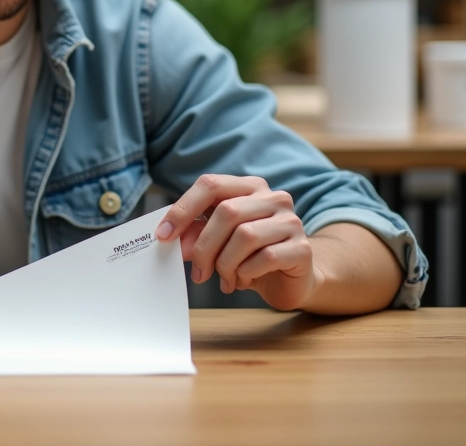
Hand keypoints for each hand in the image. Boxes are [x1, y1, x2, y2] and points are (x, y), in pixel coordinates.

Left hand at [153, 174, 322, 310]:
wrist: (292, 279)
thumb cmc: (251, 255)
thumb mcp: (219, 241)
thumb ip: (196, 234)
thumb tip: (171, 240)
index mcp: (249, 188)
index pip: (210, 184)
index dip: (183, 209)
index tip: (163, 235)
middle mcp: (273, 198)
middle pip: (226, 212)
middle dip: (204, 246)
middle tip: (198, 272)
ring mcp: (290, 221)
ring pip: (245, 235)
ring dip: (226, 263)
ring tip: (224, 278)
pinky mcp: (301, 248)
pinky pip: (266, 257)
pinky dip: (246, 273)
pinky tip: (243, 281)